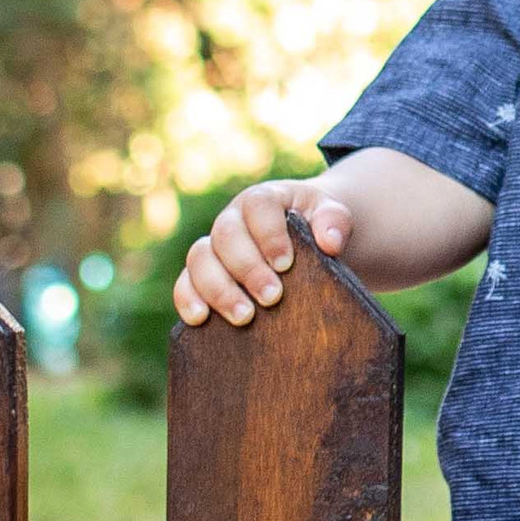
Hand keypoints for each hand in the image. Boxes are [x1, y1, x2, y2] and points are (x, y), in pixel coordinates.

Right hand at [174, 179, 353, 327]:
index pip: (258, 207)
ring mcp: (214, 247)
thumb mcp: (333, 215)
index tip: (286, 264)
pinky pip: (184, 283)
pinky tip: (200, 319)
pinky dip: (187, 299)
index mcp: (262, 200)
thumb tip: (330, 242)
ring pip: (199, 259)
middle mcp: (232, 220)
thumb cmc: (318, 226)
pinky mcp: (202, 275)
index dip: (269, 235)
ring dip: (218, 289)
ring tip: (244, 316)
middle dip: (247, 269)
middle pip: (226, 236)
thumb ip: (335, 220)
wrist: (307, 239)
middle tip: (272, 297)